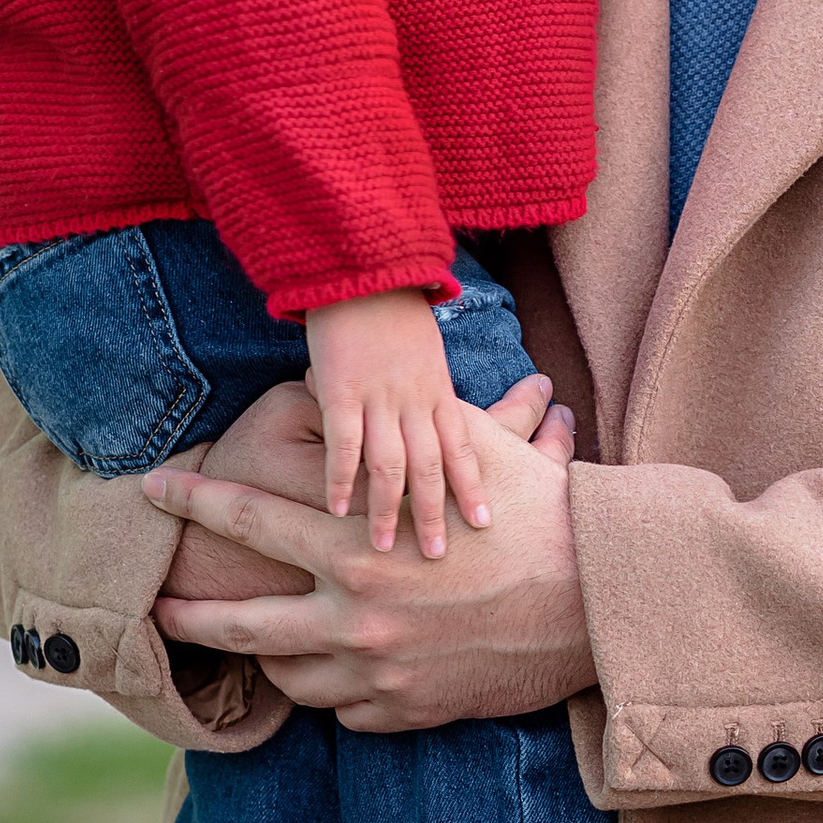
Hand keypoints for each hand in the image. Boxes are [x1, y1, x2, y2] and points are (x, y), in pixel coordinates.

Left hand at [148, 379, 589, 730]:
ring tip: (256, 644)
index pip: (248, 520)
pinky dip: (337, 692)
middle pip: (239, 624)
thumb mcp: (468, 448)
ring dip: (271, 658)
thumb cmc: (540, 512)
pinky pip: (344, 711)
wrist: (603, 600)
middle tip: (159, 606)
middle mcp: (354, 616)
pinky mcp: (408, 713)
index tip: (153, 491)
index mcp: (356, 545)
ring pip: (288, 678)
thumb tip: (353, 380)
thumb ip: (402, 427)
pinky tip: (339, 673)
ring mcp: (378, 673)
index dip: (192, 502)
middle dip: (190, 613)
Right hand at [304, 289, 482, 556]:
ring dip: (389, 510)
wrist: (361, 265)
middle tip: (439, 557)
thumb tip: (431, 421)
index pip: (463, 447)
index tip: (485, 524)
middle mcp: (416, 397)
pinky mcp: (341, 388)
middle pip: (432, 467)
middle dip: (436, 514)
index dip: (473, 487)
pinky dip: (341, 480)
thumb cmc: (389, 307)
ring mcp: (380, 395)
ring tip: (387, 549)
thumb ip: (427, 389)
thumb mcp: (424, 349)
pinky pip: (344, 444)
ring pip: (391, 464)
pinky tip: (336, 511)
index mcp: (439, 388)